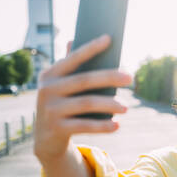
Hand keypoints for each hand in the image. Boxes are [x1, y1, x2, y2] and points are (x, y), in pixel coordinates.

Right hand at [34, 35, 131, 159]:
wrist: (45, 138)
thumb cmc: (61, 104)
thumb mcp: (61, 86)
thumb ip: (69, 66)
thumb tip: (72, 40)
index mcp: (50, 74)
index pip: (73, 58)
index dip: (91, 48)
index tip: (109, 38)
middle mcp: (47, 89)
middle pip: (84, 80)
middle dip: (109, 77)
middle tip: (130, 78)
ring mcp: (50, 109)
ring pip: (86, 103)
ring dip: (109, 104)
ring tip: (126, 108)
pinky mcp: (56, 129)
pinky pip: (84, 126)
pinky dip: (102, 126)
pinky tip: (117, 125)